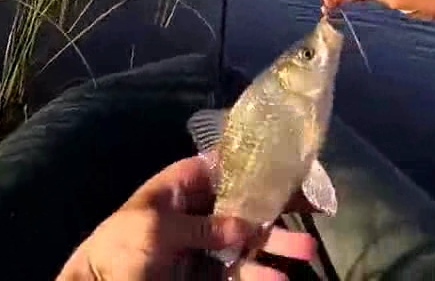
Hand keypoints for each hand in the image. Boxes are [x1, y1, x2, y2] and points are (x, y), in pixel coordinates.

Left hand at [57, 156, 316, 279]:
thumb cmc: (119, 247)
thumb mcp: (157, 229)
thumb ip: (203, 227)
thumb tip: (245, 227)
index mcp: (180, 186)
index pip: (223, 166)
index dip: (254, 164)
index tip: (290, 166)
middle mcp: (197, 211)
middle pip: (244, 204)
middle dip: (277, 208)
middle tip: (315, 209)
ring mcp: (203, 245)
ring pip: (248, 240)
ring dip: (276, 244)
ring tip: (306, 251)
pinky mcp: (204, 275)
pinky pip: (237, 271)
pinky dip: (258, 274)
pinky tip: (277, 278)